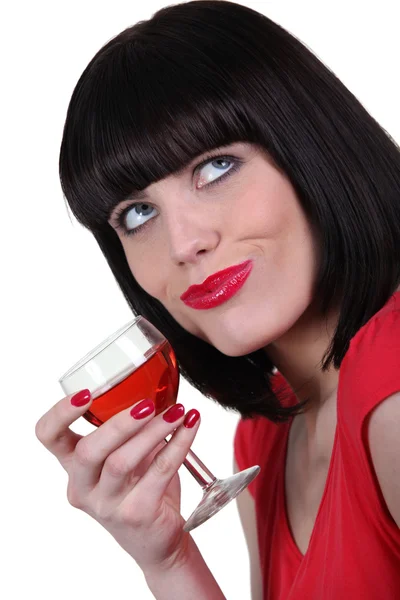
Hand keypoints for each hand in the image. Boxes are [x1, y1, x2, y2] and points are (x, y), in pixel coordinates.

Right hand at [35, 391, 200, 572]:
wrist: (157, 539)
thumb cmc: (138, 487)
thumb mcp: (124, 455)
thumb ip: (129, 428)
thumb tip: (157, 385)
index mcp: (74, 465)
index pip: (48, 436)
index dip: (60, 413)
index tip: (85, 393)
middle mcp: (83, 487)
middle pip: (87, 451)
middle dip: (118, 423)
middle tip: (147, 404)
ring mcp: (106, 505)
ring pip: (121, 462)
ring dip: (153, 431)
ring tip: (177, 411)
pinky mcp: (136, 514)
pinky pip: (158, 472)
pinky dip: (179, 444)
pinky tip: (190, 426)